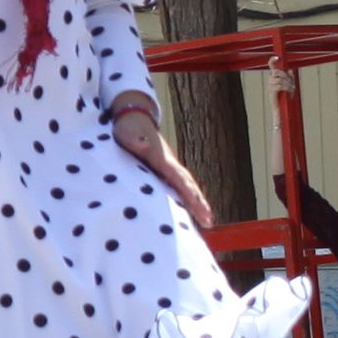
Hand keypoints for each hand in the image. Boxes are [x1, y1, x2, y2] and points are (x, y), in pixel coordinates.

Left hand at [109, 98, 213, 223]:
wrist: (133, 116)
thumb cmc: (129, 126)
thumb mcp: (129, 132)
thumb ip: (136, 138)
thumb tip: (143, 143)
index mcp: (163, 159)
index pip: (181, 180)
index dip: (191, 196)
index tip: (202, 210)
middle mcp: (169, 164)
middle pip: (188, 186)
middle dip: (199, 203)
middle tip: (209, 221)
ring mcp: (167, 166)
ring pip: (184, 186)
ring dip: (194, 202)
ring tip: (205, 220)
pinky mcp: (161, 169)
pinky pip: (175, 186)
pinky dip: (183, 197)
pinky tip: (184, 210)